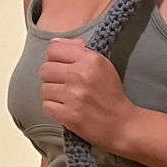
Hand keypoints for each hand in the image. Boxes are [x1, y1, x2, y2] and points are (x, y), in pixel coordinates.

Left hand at [39, 37, 137, 152]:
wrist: (122, 124)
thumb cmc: (111, 94)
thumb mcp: (102, 65)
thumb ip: (79, 50)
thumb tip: (54, 42)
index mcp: (90, 59)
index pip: (53, 50)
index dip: (55, 59)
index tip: (63, 68)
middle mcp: (80, 75)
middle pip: (45, 69)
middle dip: (52, 78)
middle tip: (64, 86)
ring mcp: (73, 96)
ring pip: (44, 89)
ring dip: (53, 95)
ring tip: (66, 99)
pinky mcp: (69, 116)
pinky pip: (46, 107)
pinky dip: (54, 110)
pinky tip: (66, 110)